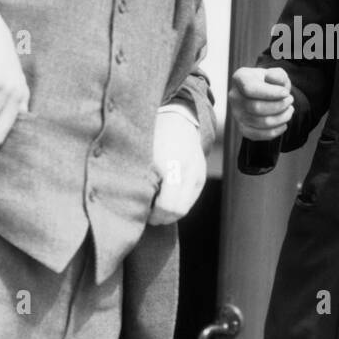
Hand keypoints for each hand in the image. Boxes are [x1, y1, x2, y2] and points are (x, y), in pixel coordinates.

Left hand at [148, 110, 205, 224]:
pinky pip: (190, 199)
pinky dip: (177, 202)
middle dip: (161, 217)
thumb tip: (136, 208)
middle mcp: (190, 173)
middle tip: (146, 213)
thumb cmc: (154, 138)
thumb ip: (141, 183)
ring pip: (185, 208)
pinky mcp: (201, 177)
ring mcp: (198, 176)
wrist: (178, 121)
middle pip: (178, 211)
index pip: (167, 207)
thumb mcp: (143, 158)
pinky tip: (165, 195)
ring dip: (169, 211)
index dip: (153, 215)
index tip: (141, 212)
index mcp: (173, 167)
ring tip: (155, 204)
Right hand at [229, 67, 293, 139]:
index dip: (271, 93)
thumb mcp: (278, 74)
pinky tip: (283, 124)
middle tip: (290, 100)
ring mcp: (237, 114)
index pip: (250, 89)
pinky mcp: (242, 128)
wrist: (268, 94)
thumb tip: (272, 78)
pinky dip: (275, 131)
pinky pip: (258, 135)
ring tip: (289, 110)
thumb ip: (278, 75)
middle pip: (256, 107)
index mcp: (240, 78)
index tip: (286, 93)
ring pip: (260, 122)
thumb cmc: (272, 82)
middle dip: (279, 105)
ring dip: (281, 118)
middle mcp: (234, 97)